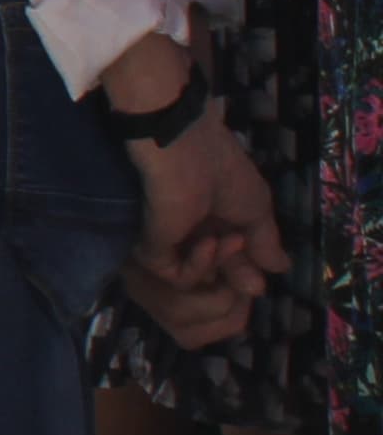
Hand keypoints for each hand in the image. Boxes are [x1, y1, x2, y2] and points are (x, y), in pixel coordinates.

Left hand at [122, 103, 284, 347]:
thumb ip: (265, 242)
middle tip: (251, 276)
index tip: (261, 277)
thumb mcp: (256, 208)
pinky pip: (178, 278)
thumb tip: (282, 268)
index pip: (230, 258)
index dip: (248, 269)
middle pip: (216, 274)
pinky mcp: (150, 250)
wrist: (182, 155)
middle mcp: (189, 235)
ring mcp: (169, 244)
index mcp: (213, 221)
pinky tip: (210, 242)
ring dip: (222, 264)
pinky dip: (199, 267)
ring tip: (229, 239)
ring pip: (199, 280)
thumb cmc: (222, 171)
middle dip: (238, 276)